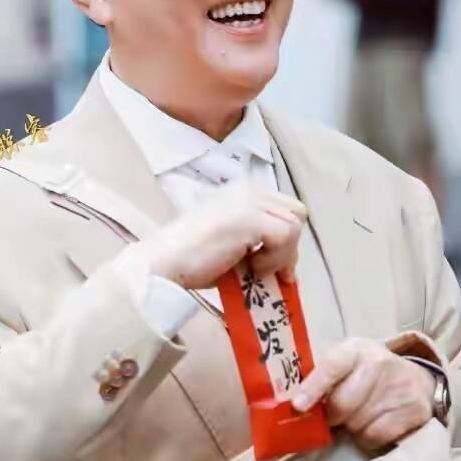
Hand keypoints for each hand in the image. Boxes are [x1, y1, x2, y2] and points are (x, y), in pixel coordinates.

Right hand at [141, 185, 306, 290]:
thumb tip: (286, 267)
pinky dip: (274, 259)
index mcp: (240, 192)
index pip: (284, 207)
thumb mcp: (229, 243)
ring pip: (294, 226)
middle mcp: (246, 189)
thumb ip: (255, 243)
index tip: (276, 267)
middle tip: (274, 271)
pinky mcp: (249, 218)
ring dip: (281, 255)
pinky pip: (285, 237)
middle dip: (290, 246)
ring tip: (254, 270)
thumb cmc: (189, 261)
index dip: (286, 238)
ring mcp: (248, 201)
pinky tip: (251, 269)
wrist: (163, 264)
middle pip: (296, 212)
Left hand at [292, 338, 434, 451]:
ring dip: (351, 427)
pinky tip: (374, 423)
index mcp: (355, 350)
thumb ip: (320, 378)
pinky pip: (376, 437)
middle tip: (333, 416)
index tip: (298, 406)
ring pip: (357, 425)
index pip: (332, 366)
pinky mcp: (415, 410)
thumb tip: (293, 406)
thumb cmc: (366, 375)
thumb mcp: (345, 365)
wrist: (417, 380)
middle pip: (342, 404)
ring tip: (360, 414)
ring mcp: (400, 387)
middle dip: (332, 416)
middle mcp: (380, 363)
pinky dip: (369, 437)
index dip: (314, 387)